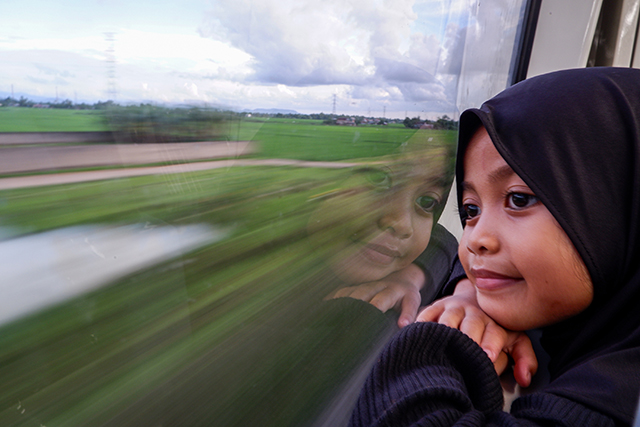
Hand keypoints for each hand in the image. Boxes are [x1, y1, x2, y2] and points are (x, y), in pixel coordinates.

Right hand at [328, 263, 426, 327]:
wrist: (400, 278)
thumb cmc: (406, 296)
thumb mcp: (413, 302)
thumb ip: (410, 314)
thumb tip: (403, 326)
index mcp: (391, 291)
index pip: (380, 301)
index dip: (373, 309)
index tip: (366, 321)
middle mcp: (375, 286)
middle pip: (360, 294)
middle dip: (351, 306)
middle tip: (341, 320)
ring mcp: (363, 285)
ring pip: (349, 292)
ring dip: (340, 303)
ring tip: (328, 316)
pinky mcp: (355, 286)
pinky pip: (342, 291)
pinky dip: (333, 299)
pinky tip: (323, 309)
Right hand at [418, 279, 537, 386]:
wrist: (474, 296)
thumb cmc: (494, 327)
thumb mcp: (515, 339)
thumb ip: (525, 358)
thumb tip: (524, 379)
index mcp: (494, 323)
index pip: (494, 333)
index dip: (490, 345)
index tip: (487, 357)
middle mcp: (473, 314)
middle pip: (470, 325)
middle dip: (467, 339)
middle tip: (464, 353)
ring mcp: (452, 309)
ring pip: (447, 320)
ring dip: (444, 332)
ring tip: (439, 346)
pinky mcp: (435, 307)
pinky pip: (426, 316)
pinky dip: (422, 326)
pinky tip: (419, 338)